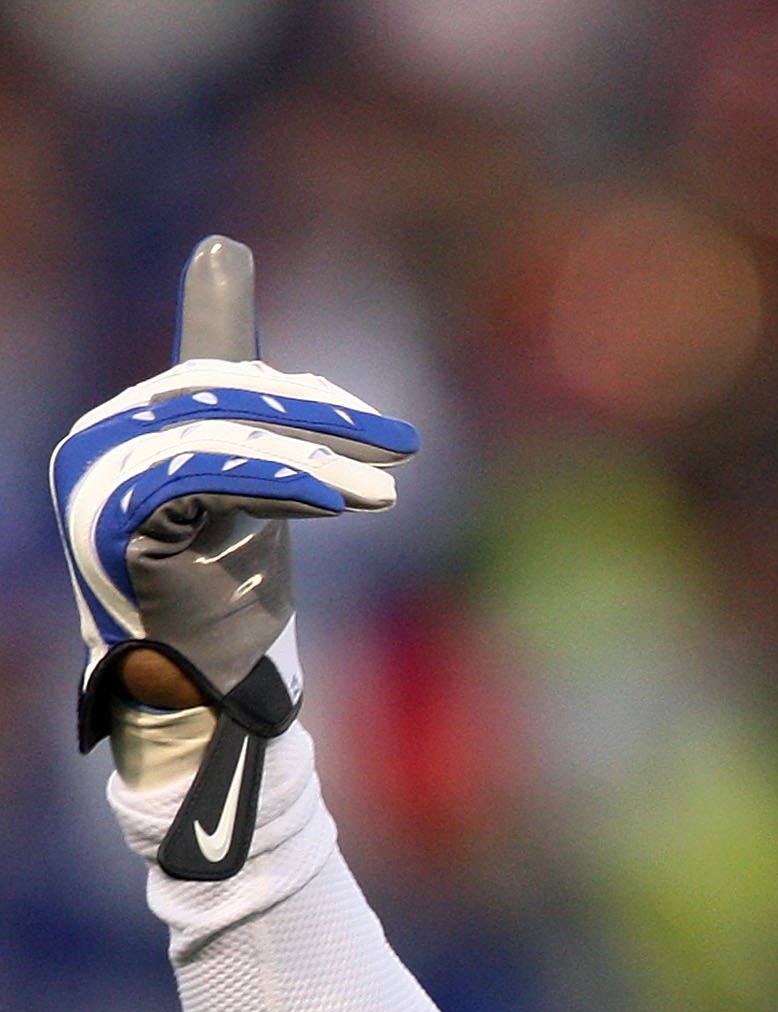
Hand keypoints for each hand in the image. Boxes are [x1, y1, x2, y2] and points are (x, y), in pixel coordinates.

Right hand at [51, 237, 416, 875]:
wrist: (199, 691)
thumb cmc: (229, 597)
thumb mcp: (259, 495)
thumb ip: (259, 417)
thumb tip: (238, 276)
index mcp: (136, 427)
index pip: (223, 379)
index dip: (302, 393)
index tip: (371, 417)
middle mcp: (104, 440)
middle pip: (223, 394)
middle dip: (323, 418)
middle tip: (403, 446)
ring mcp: (99, 477)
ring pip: (218, 433)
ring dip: (316, 457)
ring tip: (388, 490)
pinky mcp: (113, 518)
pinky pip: (202, 476)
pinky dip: (275, 478)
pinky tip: (335, 499)